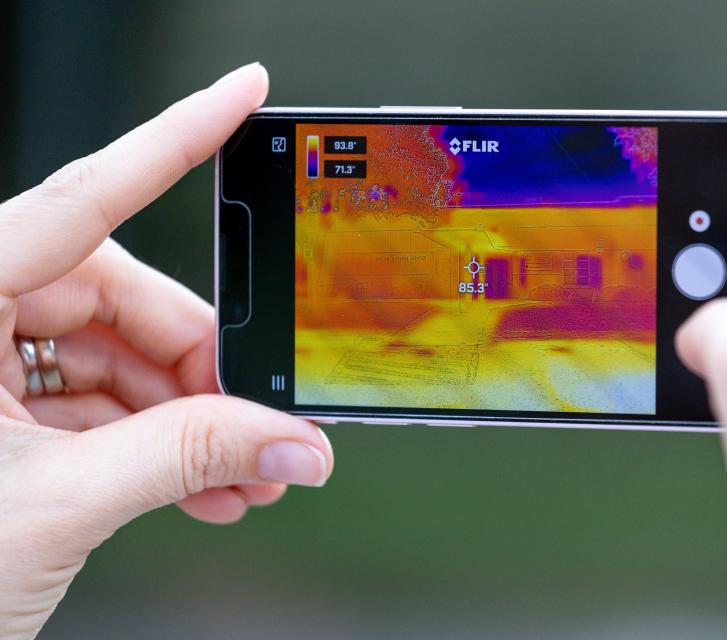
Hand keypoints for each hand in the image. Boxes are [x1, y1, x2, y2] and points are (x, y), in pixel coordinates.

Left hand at [0, 64, 333, 639]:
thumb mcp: (58, 504)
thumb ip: (189, 458)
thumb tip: (289, 439)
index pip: (82, 197)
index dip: (174, 139)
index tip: (240, 95)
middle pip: (116, 300)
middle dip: (200, 368)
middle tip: (259, 420)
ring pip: (115, 357)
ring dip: (187, 419)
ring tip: (241, 475)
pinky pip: (98, 401)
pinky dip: (155, 442)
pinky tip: (203, 485)